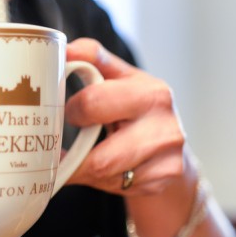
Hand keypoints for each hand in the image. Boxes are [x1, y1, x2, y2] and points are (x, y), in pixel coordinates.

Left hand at [64, 38, 185, 195]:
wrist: (170, 141)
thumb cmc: (136, 104)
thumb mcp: (120, 76)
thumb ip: (93, 58)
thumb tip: (65, 48)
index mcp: (151, 94)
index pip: (94, 103)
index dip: (72, 111)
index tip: (68, 113)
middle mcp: (166, 128)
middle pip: (101, 158)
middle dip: (76, 155)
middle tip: (65, 148)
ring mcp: (168, 160)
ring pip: (106, 177)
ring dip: (84, 171)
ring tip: (77, 160)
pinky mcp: (163, 182)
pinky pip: (117, 188)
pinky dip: (100, 181)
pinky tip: (102, 170)